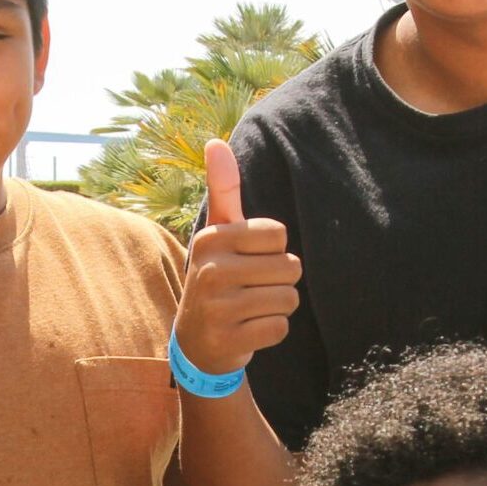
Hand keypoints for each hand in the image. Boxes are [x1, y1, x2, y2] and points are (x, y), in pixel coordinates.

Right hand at [174, 139, 301, 376]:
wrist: (196, 343)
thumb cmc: (218, 278)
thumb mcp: (218, 234)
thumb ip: (223, 189)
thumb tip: (214, 142)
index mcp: (211, 239)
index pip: (279, 234)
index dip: (273, 250)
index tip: (248, 261)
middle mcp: (210, 270)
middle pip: (290, 267)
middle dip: (280, 281)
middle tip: (252, 290)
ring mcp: (217, 307)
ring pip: (288, 298)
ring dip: (277, 307)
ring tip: (250, 310)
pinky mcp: (228, 340)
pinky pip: (280, 328)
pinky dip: (271, 332)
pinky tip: (248, 331)